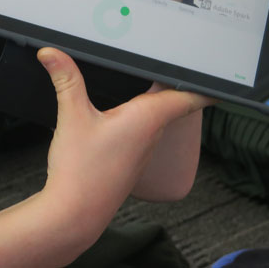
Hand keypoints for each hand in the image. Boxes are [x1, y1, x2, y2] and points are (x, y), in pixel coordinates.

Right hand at [36, 48, 207, 245]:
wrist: (74, 215)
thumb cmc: (80, 173)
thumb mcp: (72, 116)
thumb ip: (65, 79)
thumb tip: (52, 53)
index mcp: (147, 118)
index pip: (189, 96)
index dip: (205, 82)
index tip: (217, 71)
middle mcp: (151, 133)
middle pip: (174, 101)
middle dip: (176, 81)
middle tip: (176, 60)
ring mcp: (143, 149)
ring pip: (159, 116)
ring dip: (158, 98)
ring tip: (152, 75)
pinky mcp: (131, 159)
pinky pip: (144, 130)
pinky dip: (141, 115)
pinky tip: (125, 110)